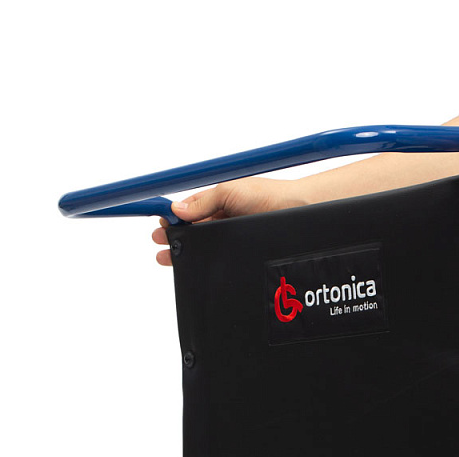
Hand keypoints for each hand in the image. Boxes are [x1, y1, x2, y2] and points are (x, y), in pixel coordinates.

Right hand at [152, 177, 307, 264]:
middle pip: (194, 230)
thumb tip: (176, 210)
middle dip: (176, 237)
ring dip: (189, 250)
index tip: (159, 226)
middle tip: (161, 246)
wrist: (299, 210)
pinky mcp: (243, 249)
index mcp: (220, 199)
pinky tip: (198, 263)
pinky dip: (209, 260)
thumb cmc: (269, 195)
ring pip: (206, 245)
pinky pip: (222, 256)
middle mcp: (225, 217)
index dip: (173, 217)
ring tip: (172, 258)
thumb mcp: (229, 190)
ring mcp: (234, 234)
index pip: (189, 209)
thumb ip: (203, 202)